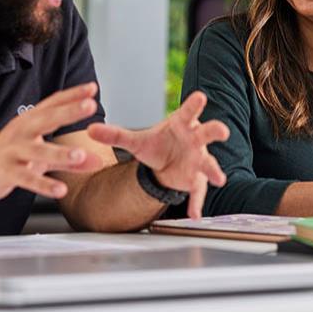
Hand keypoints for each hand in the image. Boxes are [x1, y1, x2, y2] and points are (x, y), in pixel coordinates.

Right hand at [0, 83, 104, 201]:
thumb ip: (70, 159)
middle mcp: (21, 132)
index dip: (72, 95)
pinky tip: (60, 190)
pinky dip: (43, 184)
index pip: (53, 104)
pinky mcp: (5, 172)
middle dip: (68, 111)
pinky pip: (26, 178)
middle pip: (47, 119)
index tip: (93, 87)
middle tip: (90, 105)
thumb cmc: (8, 159)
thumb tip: (99, 161)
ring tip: (80, 155)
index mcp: (29, 122)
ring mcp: (12, 151)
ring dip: (59, 153)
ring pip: (37, 151)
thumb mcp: (41, 158)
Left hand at [87, 91, 228, 217]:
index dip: (195, 104)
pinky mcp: (195, 179)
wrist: (166, 163)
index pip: (189, 111)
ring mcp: (198, 160)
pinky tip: (194, 214)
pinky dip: (195, 203)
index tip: (200, 97)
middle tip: (222, 131)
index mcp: (181, 124)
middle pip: (208, 132)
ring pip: (208, 163)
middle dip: (215, 131)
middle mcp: (194, 140)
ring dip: (213, 170)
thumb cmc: (159, 144)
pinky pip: (197, 192)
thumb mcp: (136, 141)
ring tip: (218, 179)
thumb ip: (115, 135)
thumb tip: (90, 129)